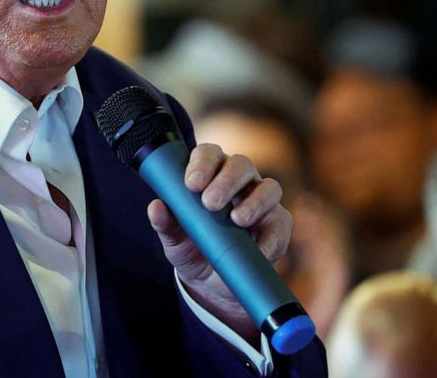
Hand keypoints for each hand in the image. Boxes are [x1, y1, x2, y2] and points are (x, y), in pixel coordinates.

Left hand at [147, 143, 291, 344]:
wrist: (212, 283)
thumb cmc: (192, 248)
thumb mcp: (174, 239)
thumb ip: (164, 223)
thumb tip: (156, 207)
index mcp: (211, 174)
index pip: (209, 154)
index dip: (202, 163)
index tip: (191, 184)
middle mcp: (240, 181)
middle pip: (241, 164)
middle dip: (226, 181)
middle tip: (210, 202)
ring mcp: (263, 200)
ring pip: (268, 186)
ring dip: (254, 201)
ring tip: (236, 219)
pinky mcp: (278, 224)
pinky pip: (280, 222)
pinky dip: (270, 235)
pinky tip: (257, 247)